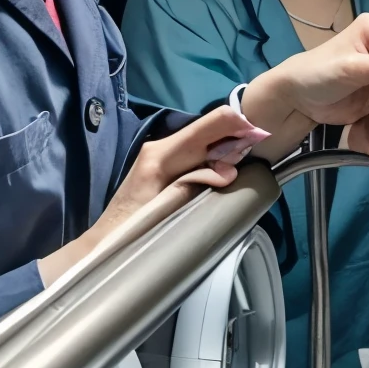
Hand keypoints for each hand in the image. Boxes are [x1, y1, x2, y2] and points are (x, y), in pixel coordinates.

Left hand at [39, 105, 259, 283]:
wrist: (107, 242)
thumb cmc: (133, 230)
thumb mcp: (169, 208)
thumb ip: (198, 184)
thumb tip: (229, 172)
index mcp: (161, 154)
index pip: (209, 125)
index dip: (239, 125)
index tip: (261, 138)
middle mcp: (161, 147)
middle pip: (209, 130)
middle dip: (235, 140)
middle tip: (253, 159)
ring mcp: (160, 154)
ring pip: (204, 141)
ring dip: (226, 151)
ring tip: (241, 167)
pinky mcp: (163, 165)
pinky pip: (196, 153)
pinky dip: (214, 159)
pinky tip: (223, 174)